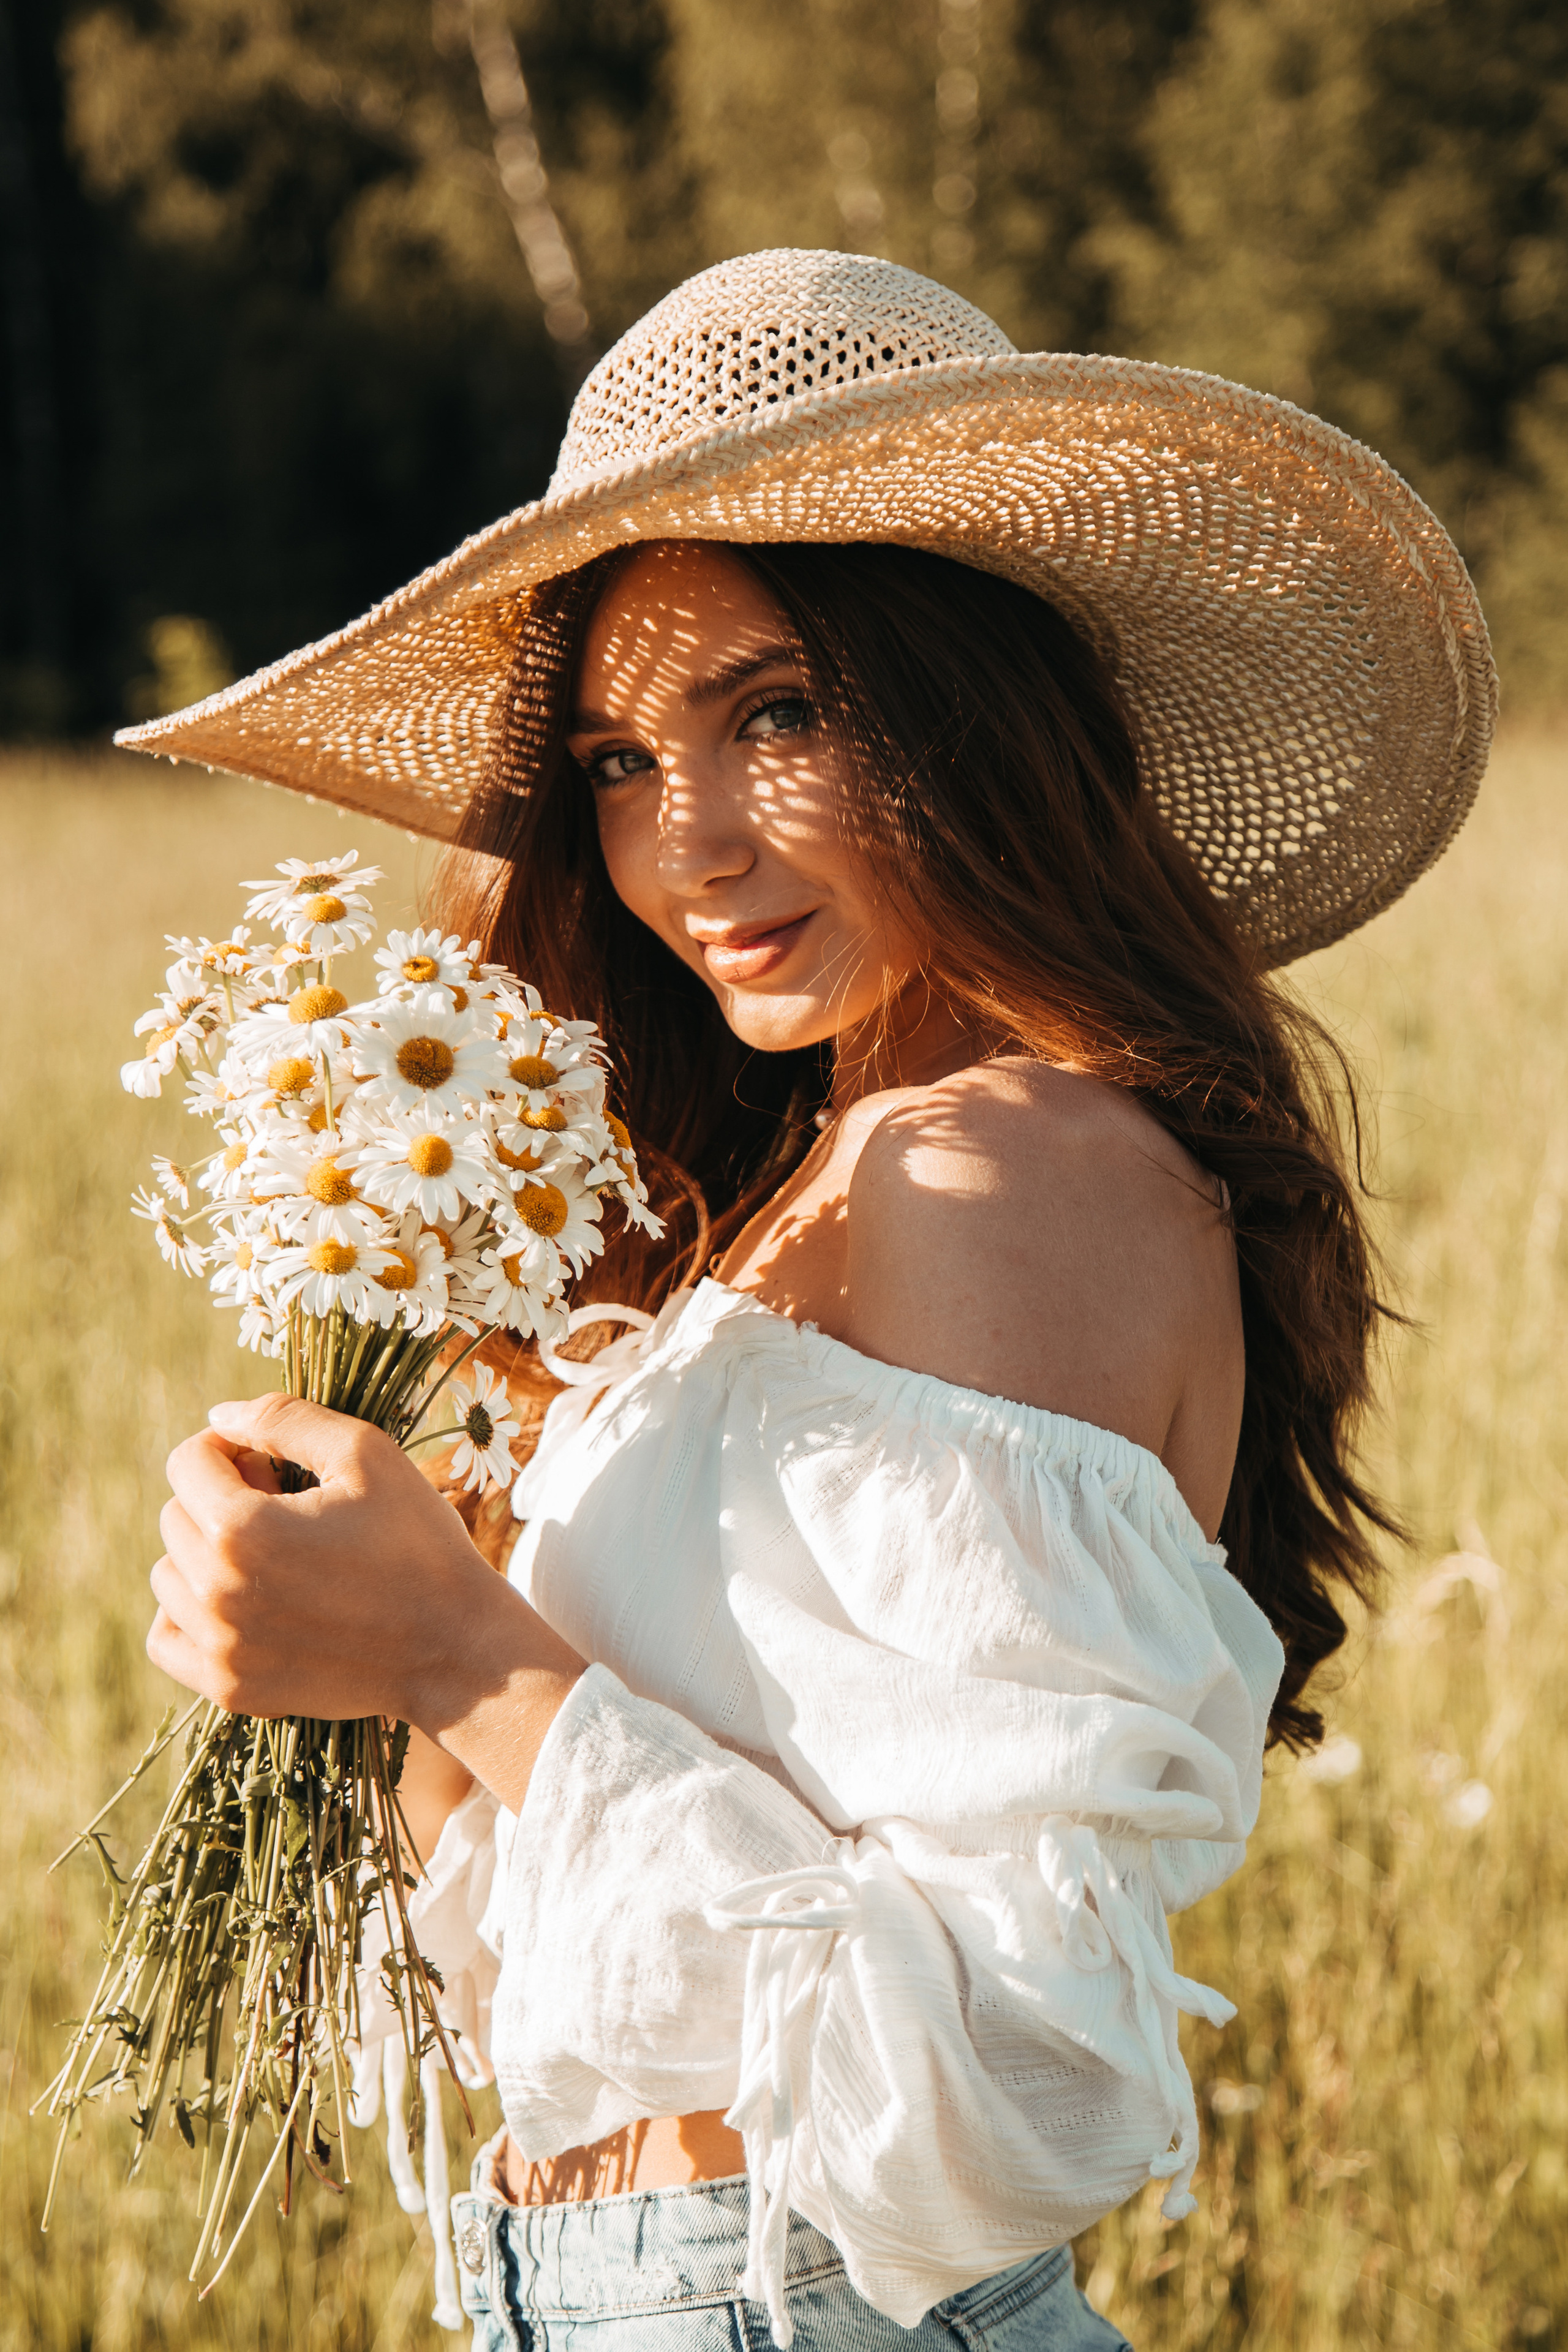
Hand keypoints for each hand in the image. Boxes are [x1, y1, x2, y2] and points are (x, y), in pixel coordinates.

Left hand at [150, 1394, 583, 1809]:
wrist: (454, 1648)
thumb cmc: (416, 1543)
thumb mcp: (365, 1454)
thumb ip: (284, 1419)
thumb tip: (221, 1416)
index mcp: (241, 1530)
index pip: (187, 1462)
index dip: (231, 1446)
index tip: (273, 1462)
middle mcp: (215, 1594)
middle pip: (176, 1516)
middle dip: (222, 1497)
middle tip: (286, 1506)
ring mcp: (220, 1648)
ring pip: (168, 1576)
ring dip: (205, 1554)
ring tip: (271, 1555)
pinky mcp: (231, 1688)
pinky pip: (166, 1638)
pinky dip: (190, 1615)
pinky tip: (243, 1601)